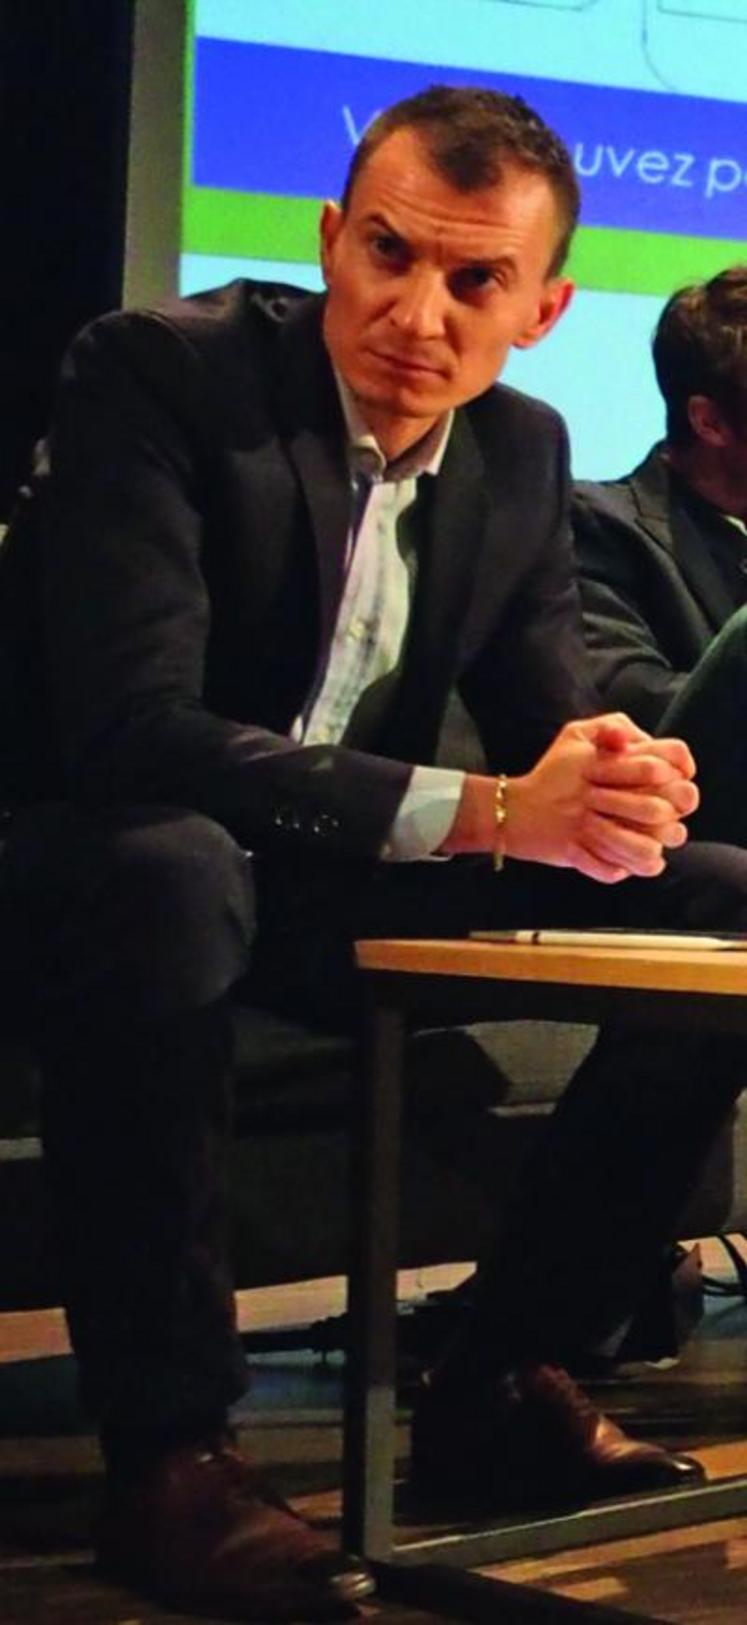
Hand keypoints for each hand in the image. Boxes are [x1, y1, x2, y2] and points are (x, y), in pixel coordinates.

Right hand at [440, 714, 698, 883]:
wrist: (511, 811)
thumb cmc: (551, 773)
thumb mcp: (575, 735)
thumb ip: (612, 726)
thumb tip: (641, 739)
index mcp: (598, 766)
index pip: (652, 769)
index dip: (672, 776)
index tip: (671, 784)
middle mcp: (592, 796)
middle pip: (653, 809)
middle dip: (668, 818)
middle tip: (669, 822)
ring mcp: (582, 826)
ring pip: (639, 847)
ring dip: (651, 852)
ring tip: (654, 851)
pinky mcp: (573, 851)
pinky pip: (610, 869)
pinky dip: (622, 870)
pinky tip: (625, 865)